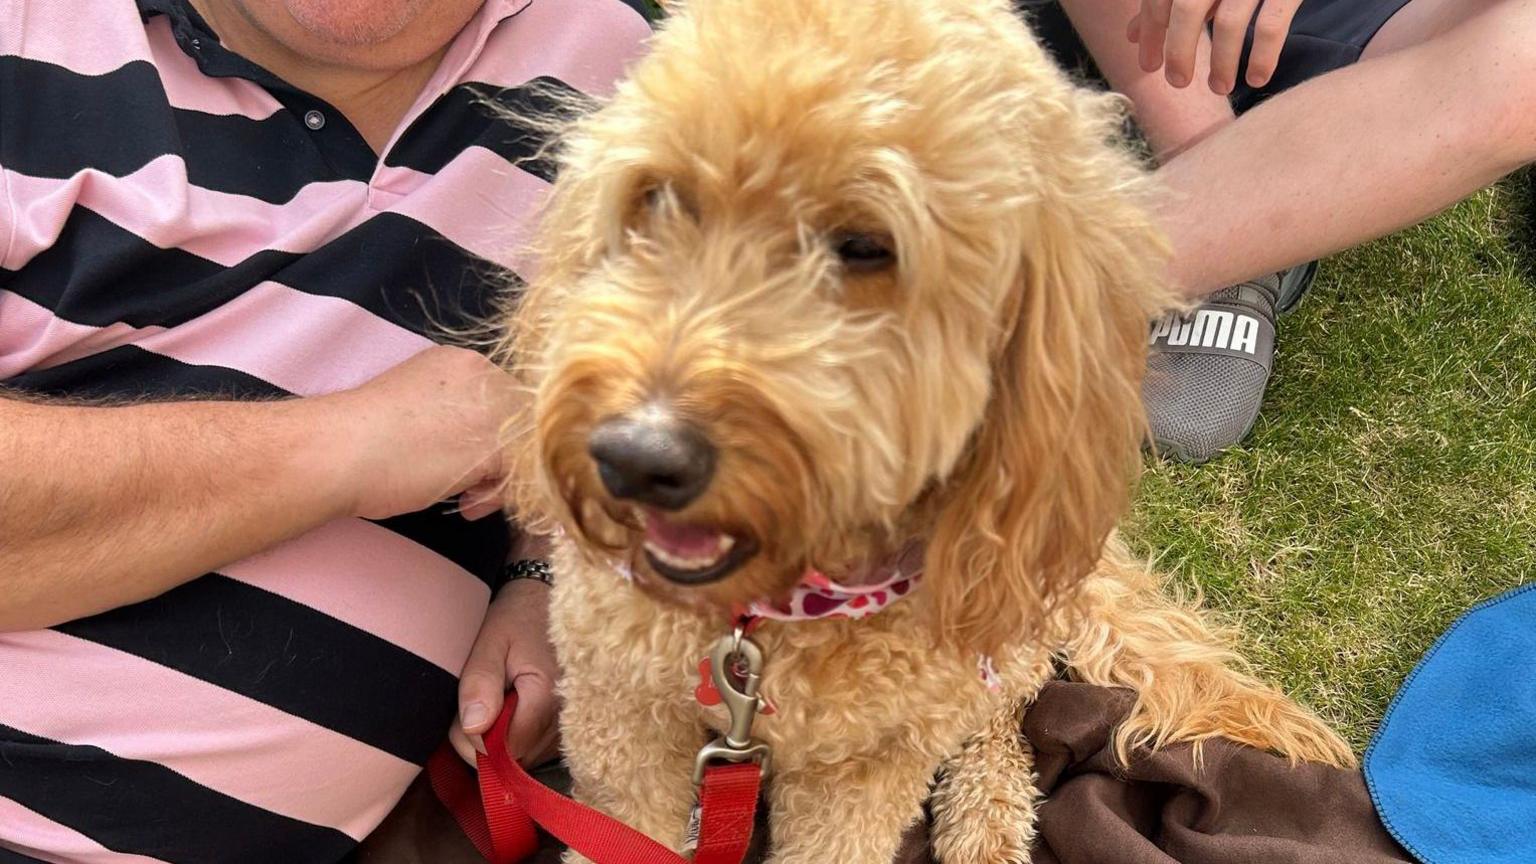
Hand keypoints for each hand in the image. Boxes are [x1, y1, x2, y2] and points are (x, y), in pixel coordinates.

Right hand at [318, 346, 523, 520]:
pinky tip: (467, 503)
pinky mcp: (495, 445)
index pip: (503, 401)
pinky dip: (498, 496)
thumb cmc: (361, 439)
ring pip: (526, 448)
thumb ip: (452, 414)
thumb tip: (475, 445)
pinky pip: (522, 475)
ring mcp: (493, 408)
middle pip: (522, 422)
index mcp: (461, 362)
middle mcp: (483, 376)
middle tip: (474, 486)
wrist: (339, 449)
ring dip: (500, 480)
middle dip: (502, 459)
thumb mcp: (416, 408)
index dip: (490, 436)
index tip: (463, 458)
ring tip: (467, 497)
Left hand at [451, 578, 560, 767]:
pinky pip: (533, 752)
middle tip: (475, 703)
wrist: (546, 604)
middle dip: (483, 742)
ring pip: (522, 760)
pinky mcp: (565, 730)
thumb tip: (474, 727)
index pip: (504, 750)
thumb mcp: (490, 641)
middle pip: (512, 760)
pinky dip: (514, 739)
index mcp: (544, 696)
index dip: (474, 741)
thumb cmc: (516, 619)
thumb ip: (480, 682)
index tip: (463, 713)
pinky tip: (508, 711)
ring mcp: (567, 727)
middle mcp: (563, 719)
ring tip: (495, 701)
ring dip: (498, 742)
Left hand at [1128, 0, 1300, 94]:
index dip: (1151, 32)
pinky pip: (1271, 25)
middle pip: (1187, 8)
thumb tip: (1132, 35)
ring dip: (1222, 62)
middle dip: (1178, 49)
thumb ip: (1168, 0)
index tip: (1149, 65)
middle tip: (1178, 82)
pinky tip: (1256, 79)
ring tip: (1219, 88)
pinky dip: (1262, 56)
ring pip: (1230, 22)